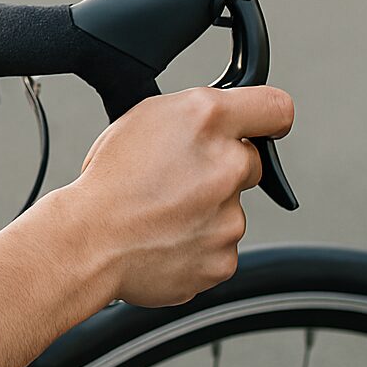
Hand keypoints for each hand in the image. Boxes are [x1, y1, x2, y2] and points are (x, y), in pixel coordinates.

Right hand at [63, 86, 293, 307]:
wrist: (89, 241)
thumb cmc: (107, 182)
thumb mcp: (143, 118)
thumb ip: (194, 116)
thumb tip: (218, 124)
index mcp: (207, 118)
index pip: (276, 108)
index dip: (268, 117)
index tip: (264, 127)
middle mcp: (228, 164)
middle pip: (250, 162)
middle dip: (222, 168)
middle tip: (179, 179)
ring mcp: (230, 217)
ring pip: (231, 208)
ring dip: (205, 210)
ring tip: (161, 213)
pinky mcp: (224, 258)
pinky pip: (219, 247)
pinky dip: (197, 245)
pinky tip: (165, 238)